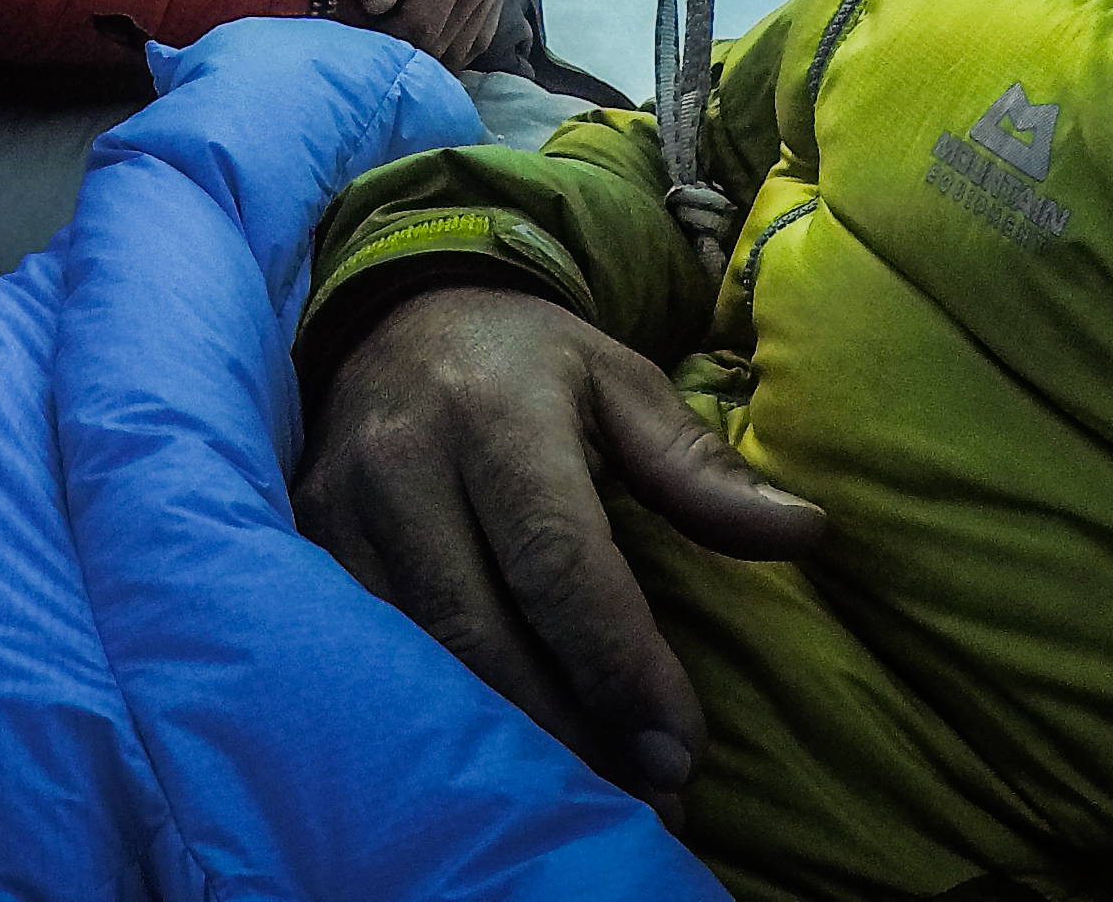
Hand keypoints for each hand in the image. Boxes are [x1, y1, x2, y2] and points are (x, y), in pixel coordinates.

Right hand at [295, 284, 822, 804]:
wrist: (391, 316)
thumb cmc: (526, 364)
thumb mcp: (622, 386)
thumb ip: (700, 469)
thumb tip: (806, 533)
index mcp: (492, 412)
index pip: (558, 561)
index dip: (621, 665)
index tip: (681, 748)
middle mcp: (401, 462)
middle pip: (481, 634)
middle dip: (572, 731)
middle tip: (651, 795)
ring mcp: (339, 509)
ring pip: (418, 664)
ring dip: (509, 742)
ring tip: (592, 791)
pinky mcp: (306, 544)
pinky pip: (370, 658)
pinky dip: (441, 717)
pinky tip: (504, 754)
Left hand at [347, 0, 513, 66]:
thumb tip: (378, 5)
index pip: (422, 27)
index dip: (384, 40)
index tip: (355, 32)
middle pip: (443, 44)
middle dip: (403, 46)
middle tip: (368, 31)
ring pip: (461, 48)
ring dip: (425, 47)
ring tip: (391, 25)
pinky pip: (475, 39)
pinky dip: (446, 42)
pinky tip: (417, 24)